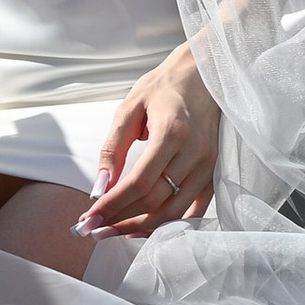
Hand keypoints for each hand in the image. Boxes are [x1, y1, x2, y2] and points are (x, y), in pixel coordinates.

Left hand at [76, 45, 219, 239]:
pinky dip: (171, 224)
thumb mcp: (129, 108)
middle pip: (156, 201)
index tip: (90, 218)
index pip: (139, 182)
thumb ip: (113, 149)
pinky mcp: (214, 170)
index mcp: (172, 132)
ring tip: (116, 231)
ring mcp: (208, 164)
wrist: (202, 73)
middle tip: (96, 229)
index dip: (113, 205)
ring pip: (175, 211)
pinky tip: (147, 227)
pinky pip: (195, 209)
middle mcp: (194, 152)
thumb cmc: (163, 87)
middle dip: (122, 219)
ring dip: (143, 227)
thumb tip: (99, 187)